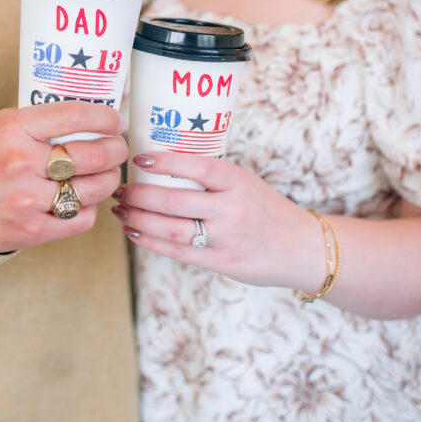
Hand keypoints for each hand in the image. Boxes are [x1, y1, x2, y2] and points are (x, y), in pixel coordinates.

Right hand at [0, 102, 126, 252]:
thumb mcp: (6, 126)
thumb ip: (46, 120)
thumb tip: (98, 118)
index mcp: (15, 129)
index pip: (76, 116)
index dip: (106, 118)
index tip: (116, 122)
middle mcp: (21, 162)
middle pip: (94, 155)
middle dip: (117, 151)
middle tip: (118, 149)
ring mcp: (28, 199)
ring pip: (95, 188)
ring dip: (109, 180)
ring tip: (106, 174)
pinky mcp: (34, 229)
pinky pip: (83, 217)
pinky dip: (89, 208)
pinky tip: (82, 199)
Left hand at [113, 152, 323, 290]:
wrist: (300, 247)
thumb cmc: (266, 209)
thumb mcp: (246, 182)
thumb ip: (212, 177)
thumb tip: (163, 164)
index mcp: (238, 181)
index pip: (196, 166)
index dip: (164, 162)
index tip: (139, 158)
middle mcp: (232, 209)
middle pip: (174, 201)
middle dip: (139, 195)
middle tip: (120, 188)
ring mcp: (226, 238)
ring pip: (170, 229)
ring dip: (139, 218)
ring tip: (121, 210)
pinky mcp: (222, 263)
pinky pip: (178, 252)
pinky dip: (150, 241)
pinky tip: (133, 231)